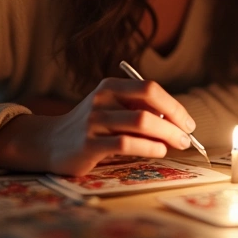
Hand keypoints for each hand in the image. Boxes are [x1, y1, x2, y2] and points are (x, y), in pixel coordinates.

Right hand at [0, 78, 194, 174]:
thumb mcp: (111, 109)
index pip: (150, 88)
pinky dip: (149, 147)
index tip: (188, 122)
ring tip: (177, 144)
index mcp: (110, 86)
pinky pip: (126, 143)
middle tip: (187, 137)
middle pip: (148, 106)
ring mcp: (93, 122)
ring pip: (140, 123)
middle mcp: (101, 100)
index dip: (174, 105)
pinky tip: (159, 151)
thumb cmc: (91, 126)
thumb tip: (177, 121)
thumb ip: (138, 110)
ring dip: (166, 135)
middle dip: (174, 122)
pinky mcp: (88, 145)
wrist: (49, 142)